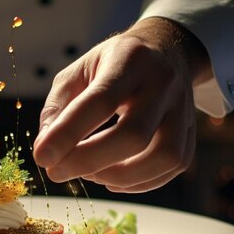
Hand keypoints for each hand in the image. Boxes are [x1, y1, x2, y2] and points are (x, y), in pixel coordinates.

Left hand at [33, 17, 210, 192]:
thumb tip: (46, 149)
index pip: (100, 100)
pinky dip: (138, 183)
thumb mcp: (77, 73)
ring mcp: (184, 108)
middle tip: (56, 173)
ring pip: (163, 157)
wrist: (164, 50)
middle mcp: (163, 83)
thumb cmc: (111, 66)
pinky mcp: (191, 132)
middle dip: (89, 161)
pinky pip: (172, 167)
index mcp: (129, 60)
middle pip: (134, 134)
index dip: (68, 133)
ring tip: (89, 174)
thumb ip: (57, 108)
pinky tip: (111, 177)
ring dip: (120, 177)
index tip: (41, 157)